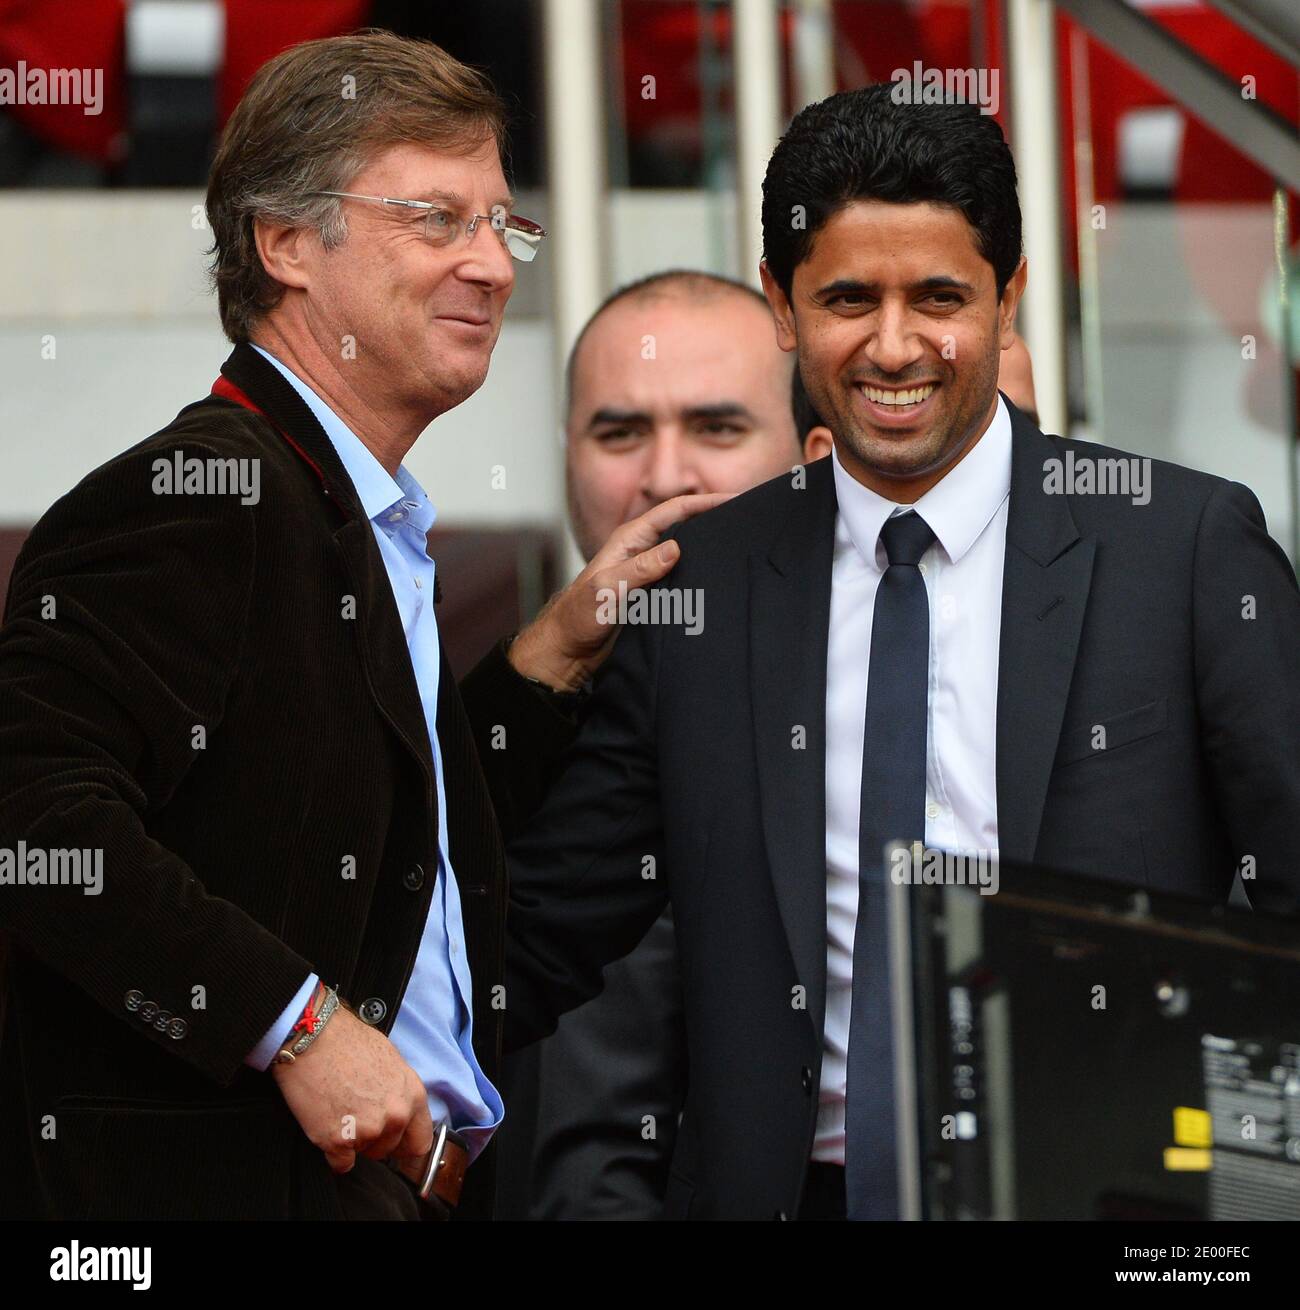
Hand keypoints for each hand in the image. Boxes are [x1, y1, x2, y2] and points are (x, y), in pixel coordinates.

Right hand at [270, 1005, 431, 1180]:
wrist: (313, 1038)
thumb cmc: (348, 1042)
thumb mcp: (391, 1061)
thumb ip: (400, 1092)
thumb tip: (399, 1111)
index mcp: (413, 1095)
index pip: (420, 1142)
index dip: (405, 1144)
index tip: (395, 1143)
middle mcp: (395, 1116)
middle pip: (389, 1150)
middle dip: (374, 1139)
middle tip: (357, 1116)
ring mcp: (367, 1130)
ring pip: (363, 1154)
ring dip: (352, 1142)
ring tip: (340, 1111)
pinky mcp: (337, 1141)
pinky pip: (340, 1164)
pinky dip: (332, 1151)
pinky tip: (326, 1125)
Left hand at [508, 492, 732, 690]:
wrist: (568, 651)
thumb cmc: (578, 618)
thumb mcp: (608, 590)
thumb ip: (639, 569)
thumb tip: (676, 548)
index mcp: (630, 540)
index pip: (675, 511)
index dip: (706, 502)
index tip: (736, 499)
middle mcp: (642, 552)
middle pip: (686, 528)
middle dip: (715, 520)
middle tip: (748, 520)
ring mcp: (649, 573)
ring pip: (688, 555)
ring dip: (711, 551)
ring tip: (743, 548)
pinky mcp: (654, 596)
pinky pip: (683, 580)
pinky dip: (702, 577)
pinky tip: (721, 582)